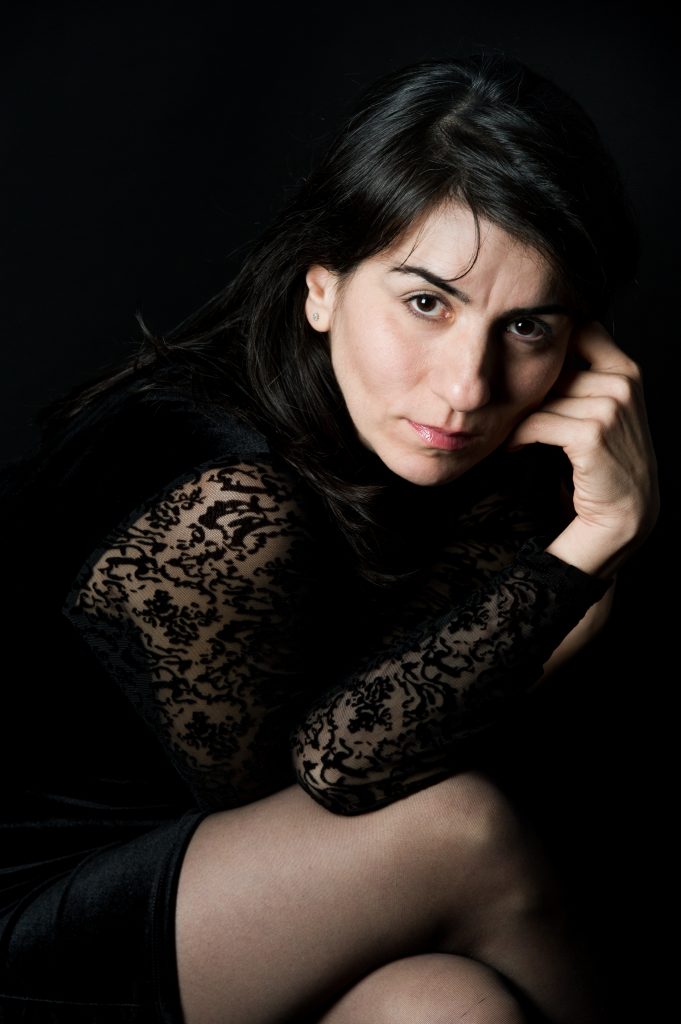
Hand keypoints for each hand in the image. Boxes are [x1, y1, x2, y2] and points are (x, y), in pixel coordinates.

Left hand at [505, 320, 658, 577]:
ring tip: (508, 432)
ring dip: (519, 417)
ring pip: (543, 398)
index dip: (549, 341)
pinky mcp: (592, 433)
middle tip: (504, 409)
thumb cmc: (600, 461)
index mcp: (626, 370)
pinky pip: (537, 423)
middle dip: (526, 391)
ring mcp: (611, 406)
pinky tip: (515, 448)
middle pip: (553, 369)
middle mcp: (623, 382)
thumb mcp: (597, 410)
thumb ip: (577, 379)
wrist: (621, 512)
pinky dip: (519, 437)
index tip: (519, 355)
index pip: (581, 329)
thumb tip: (527, 350)